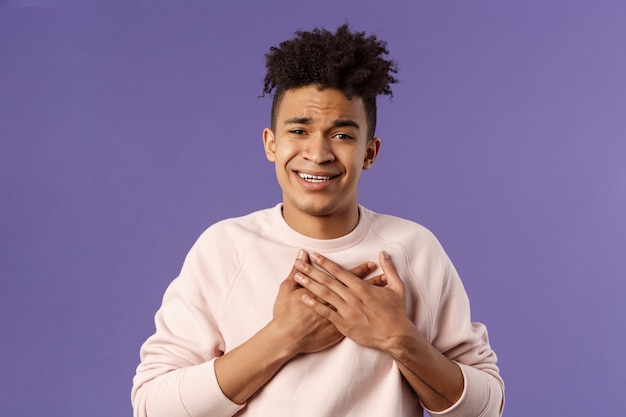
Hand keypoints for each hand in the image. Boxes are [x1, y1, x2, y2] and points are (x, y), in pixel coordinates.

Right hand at [271, 250, 377, 355]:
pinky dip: (367, 315)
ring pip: (360, 305)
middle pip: (357, 290)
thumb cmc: (285, 314)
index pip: (346, 277)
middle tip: (384, 275)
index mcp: (324, 291)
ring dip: (372, 297)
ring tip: (384, 291)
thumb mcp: (287, 289)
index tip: (371, 264)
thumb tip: (302, 255)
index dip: (359, 271)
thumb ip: (295, 271)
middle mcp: (334, 303)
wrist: (286, 339)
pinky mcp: (337, 330)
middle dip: (371, 281)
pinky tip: (377, 311)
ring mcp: (337, 318)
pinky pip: (356, 321)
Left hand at [293, 251, 415, 351]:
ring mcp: (347, 311)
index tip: (313, 255)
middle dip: (311, 270)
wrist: (396, 336)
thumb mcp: (397, 288)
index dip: (325, 262)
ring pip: (324, 295)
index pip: (339, 272)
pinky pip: (326, 312)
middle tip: (298, 263)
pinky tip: (304, 298)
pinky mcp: (344, 325)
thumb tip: (383, 254)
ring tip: (297, 277)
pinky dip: (314, 304)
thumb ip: (389, 269)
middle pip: (328, 281)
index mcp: (362, 288)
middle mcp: (352, 297)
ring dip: (309, 284)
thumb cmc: (396, 312)